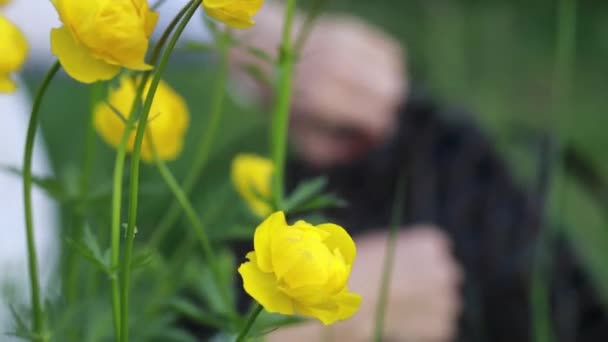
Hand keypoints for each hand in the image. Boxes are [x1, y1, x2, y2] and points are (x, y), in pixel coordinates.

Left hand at [230, 2, 406, 166]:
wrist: (265, 52)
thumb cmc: (284, 100)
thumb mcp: (300, 137)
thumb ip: (334, 152)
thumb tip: (365, 149)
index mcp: (322, 98)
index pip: (376, 118)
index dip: (379, 133)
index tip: (371, 136)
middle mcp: (337, 68)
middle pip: (392, 94)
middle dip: (387, 112)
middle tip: (373, 118)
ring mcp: (347, 45)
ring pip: (395, 72)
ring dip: (390, 90)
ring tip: (372, 97)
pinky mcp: (354, 30)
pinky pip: (391, 53)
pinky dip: (388, 68)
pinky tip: (372, 77)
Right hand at [267, 226, 461, 341]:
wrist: (345, 296)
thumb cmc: (357, 267)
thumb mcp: (382, 247)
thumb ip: (405, 254)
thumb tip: (412, 267)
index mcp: (432, 243)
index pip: (436, 254)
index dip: (419, 267)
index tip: (403, 276)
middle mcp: (446, 269)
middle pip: (443, 279)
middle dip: (428, 289)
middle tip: (400, 296)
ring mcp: (447, 299)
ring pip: (441, 306)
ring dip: (425, 310)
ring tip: (395, 310)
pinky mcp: (442, 326)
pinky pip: (436, 328)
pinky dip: (421, 330)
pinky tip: (397, 323)